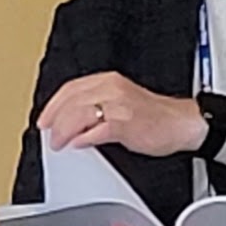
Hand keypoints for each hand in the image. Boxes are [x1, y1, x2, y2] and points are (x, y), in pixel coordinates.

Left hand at [38, 71, 206, 157]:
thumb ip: (95, 107)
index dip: (53, 106)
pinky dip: (84, 138)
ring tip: (61, 143)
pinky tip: (79, 145)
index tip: (44, 121)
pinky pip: (97, 130)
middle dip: (55, 121)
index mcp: (108, 81)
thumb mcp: (119, 102)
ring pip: (79, 114)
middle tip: (50, 137)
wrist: (181, 123)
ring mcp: (119, 105)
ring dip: (64, 132)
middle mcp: (112, 89)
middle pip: (71, 101)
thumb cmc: (152, 116)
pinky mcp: (126, 123)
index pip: (70, 89)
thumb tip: (69, 122)